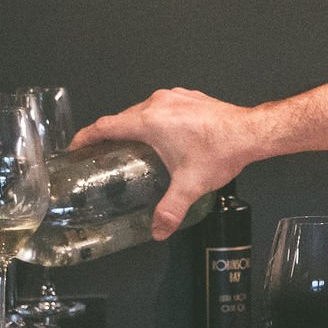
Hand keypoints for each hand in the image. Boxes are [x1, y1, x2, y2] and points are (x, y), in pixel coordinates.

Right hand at [72, 87, 258, 238]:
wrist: (251, 132)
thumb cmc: (222, 150)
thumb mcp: (190, 185)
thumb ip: (170, 210)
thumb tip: (158, 230)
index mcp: (149, 122)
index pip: (105, 126)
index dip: (86, 137)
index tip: (76, 146)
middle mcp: (159, 104)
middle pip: (122, 118)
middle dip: (111, 135)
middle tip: (104, 152)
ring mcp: (175, 97)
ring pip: (143, 109)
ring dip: (135, 126)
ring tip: (131, 146)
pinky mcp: (190, 97)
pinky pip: (163, 106)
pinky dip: (155, 119)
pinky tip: (163, 136)